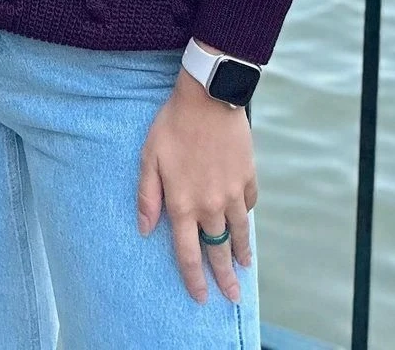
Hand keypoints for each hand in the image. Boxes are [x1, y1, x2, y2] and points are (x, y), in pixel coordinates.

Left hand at [135, 67, 256, 305]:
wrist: (208, 97)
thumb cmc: (173, 125)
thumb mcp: (149, 158)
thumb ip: (147, 197)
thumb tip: (145, 230)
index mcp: (183, 204)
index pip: (189, 253)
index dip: (195, 278)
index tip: (201, 296)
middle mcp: (211, 205)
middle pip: (218, 250)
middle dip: (225, 277)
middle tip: (232, 296)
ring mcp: (232, 192)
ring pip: (238, 232)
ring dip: (241, 252)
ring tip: (245, 267)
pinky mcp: (247, 176)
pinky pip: (249, 204)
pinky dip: (246, 215)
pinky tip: (244, 220)